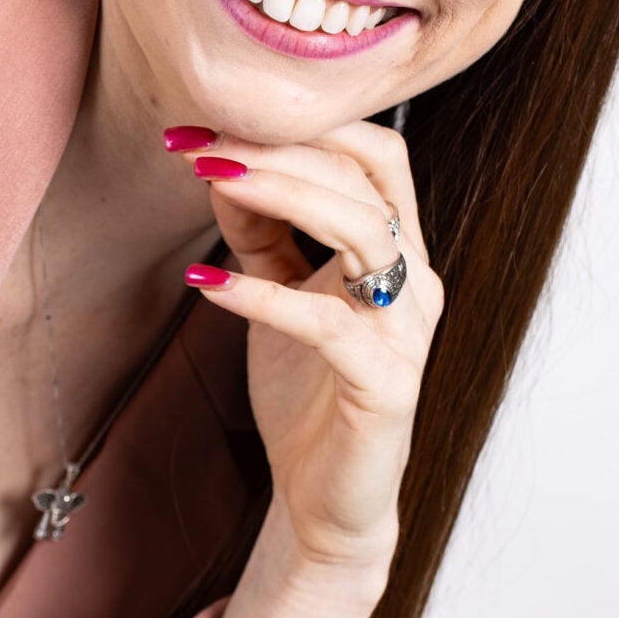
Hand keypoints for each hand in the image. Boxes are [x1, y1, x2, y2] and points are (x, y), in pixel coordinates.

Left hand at [172, 121, 443, 582]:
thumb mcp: (276, 287)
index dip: (303, 124)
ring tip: (210, 178)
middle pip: (364, 178)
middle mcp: (416, 277)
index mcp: (399, 246)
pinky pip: (327, 322)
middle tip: (202, 140)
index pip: (373, 152)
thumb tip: (216, 164)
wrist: (326, 501)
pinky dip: (264, 295)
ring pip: (363, 230)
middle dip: (280, 147)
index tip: (213, 116)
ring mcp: (407, 330)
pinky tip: (207, 283)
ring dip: (281, 193)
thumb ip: (258, 229)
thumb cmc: (307, 386)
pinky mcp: (387, 384)